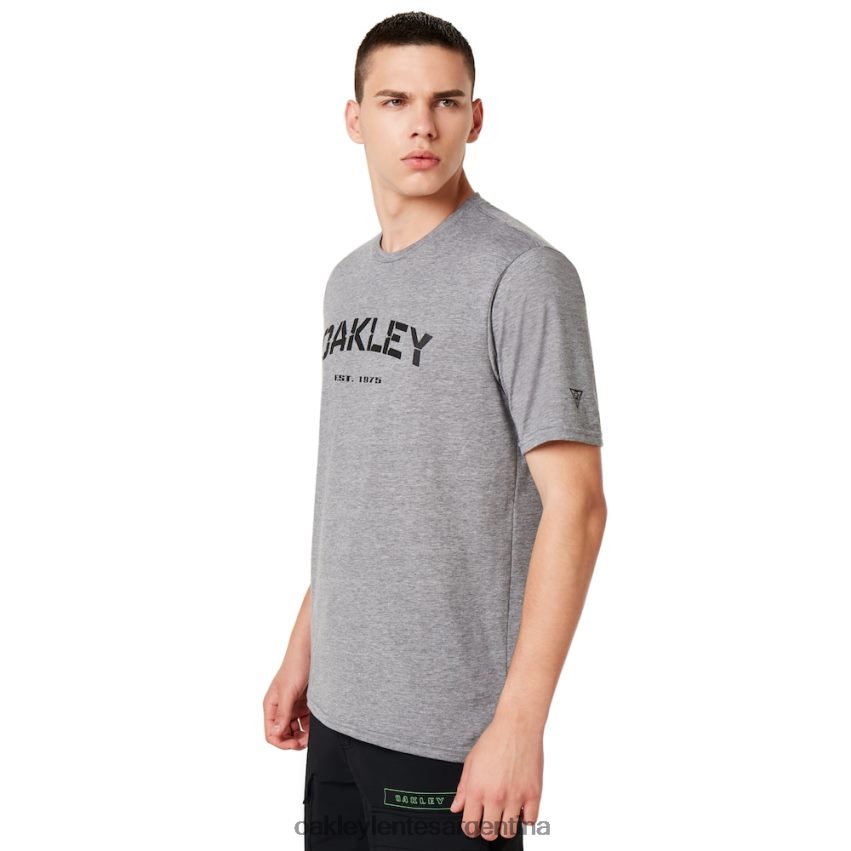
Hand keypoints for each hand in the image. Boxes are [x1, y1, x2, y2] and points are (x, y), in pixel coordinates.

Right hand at [263, 658, 310, 749]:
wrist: (310, 651)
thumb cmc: (295, 666)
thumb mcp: (288, 691)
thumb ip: (282, 712)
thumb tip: (276, 733)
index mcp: (271, 705)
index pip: (271, 733)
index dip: (282, 743)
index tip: (295, 744)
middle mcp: (280, 707)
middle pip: (284, 734)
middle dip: (294, 740)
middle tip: (307, 740)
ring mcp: (292, 706)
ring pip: (296, 729)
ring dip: (303, 734)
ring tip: (313, 733)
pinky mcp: (304, 703)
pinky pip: (306, 720)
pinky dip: (310, 725)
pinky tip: (317, 723)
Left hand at [449, 712, 542, 840]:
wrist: (517, 726)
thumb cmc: (494, 740)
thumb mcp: (471, 762)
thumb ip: (462, 789)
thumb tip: (456, 808)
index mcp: (476, 789)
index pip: (470, 826)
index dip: (470, 829)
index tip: (473, 825)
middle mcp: (495, 796)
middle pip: (489, 832)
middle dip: (487, 829)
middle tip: (490, 819)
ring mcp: (515, 797)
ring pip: (509, 831)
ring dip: (505, 826)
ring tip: (505, 815)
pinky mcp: (533, 794)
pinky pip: (530, 821)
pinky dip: (525, 818)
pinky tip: (520, 808)